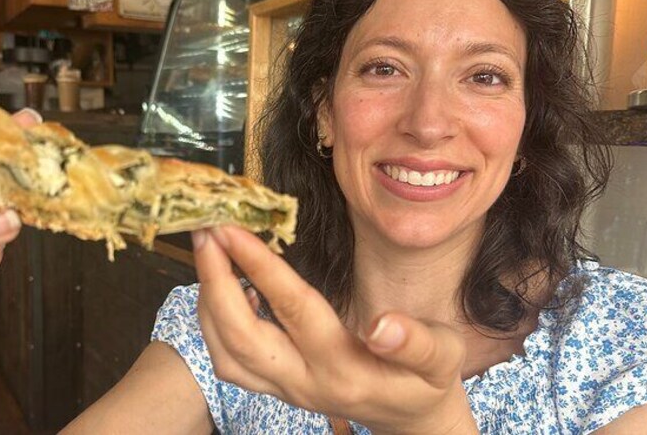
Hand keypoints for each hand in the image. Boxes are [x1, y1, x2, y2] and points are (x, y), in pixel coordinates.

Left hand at [192, 226, 476, 434]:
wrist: (410, 419)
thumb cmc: (425, 380)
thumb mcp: (440, 358)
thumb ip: (416, 342)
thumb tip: (382, 325)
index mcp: (343, 369)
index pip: (293, 310)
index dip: (260, 267)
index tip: (233, 230)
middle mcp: (303, 383)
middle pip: (240, 337)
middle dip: (214, 281)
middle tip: (205, 233)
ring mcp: (283, 389)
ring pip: (224, 353)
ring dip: (208, 301)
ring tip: (208, 252)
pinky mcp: (273, 387)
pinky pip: (228, 359)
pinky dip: (215, 321)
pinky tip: (225, 287)